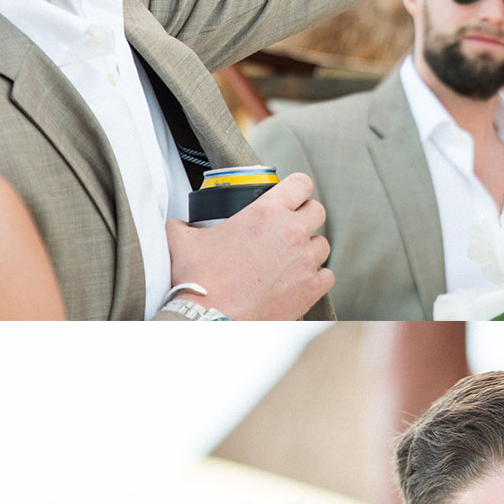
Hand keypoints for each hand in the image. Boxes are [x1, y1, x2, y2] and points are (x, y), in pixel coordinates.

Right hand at [164, 171, 332, 319]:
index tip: (291, 197)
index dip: (296, 189)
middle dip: (305, 217)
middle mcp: (291, 232)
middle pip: (317, 211)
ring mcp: (304, 261)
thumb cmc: (199, 281)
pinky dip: (316, 277)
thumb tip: (177, 226)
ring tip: (290, 258)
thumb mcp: (183, 242)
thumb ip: (183, 226)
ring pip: (323, 244)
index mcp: (266, 212)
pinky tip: (299, 280)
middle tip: (289, 229)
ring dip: (309, 248)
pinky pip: (326, 275)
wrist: (210, 320)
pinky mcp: (311, 289)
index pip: (301, 184)